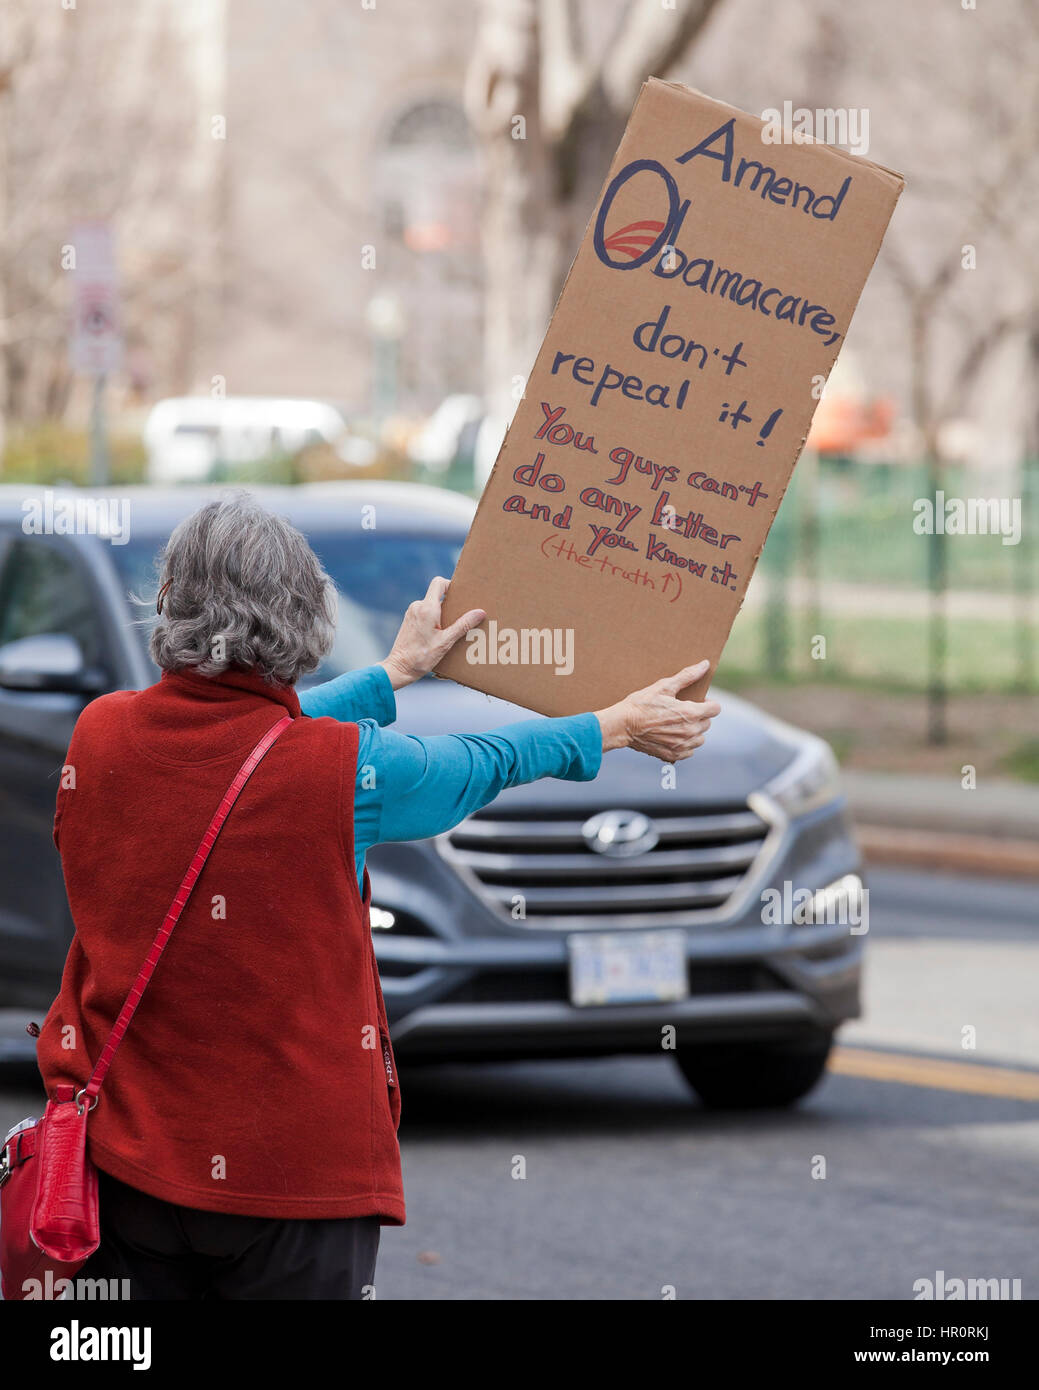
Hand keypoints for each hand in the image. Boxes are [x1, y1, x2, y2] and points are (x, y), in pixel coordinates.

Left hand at [380, 577, 485, 690]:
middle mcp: (417, 606)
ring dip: (443, 614)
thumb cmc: (421, 657)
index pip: (439, 583)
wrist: (399, 668)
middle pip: (437, 595)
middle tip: (462, 616)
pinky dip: (434, 619)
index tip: (461, 596)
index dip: (451, 585)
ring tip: (452, 629)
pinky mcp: (409, 620)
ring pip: (431, 605)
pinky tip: (440, 634)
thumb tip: (480, 612)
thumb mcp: (446, 642)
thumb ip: (463, 625)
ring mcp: (412, 613)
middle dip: (451, 604)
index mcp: (427, 608)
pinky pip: (425, 613)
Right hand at [594, 659, 719, 761]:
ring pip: (699, 739)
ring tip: (678, 724)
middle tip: (682, 711)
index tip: (698, 701)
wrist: (622, 725)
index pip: (715, 709)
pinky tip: (672, 736)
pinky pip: (689, 751)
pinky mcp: (673, 756)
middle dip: (699, 716)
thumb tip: (705, 664)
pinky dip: (684, 745)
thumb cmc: (641, 704)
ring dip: (693, 732)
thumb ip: (687, 676)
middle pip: (707, 724)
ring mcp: (682, 746)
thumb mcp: (663, 686)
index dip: (708, 703)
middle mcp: (690, 732)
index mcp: (690, 713)